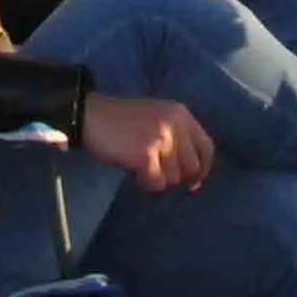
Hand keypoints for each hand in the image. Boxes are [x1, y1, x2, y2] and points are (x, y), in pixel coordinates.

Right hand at [78, 91, 212, 189]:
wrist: (90, 114)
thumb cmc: (121, 119)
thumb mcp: (156, 117)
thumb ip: (177, 138)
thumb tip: (194, 179)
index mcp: (181, 114)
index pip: (206, 147)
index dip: (203, 167)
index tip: (194, 181)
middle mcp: (176, 125)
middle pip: (191, 166)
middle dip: (176, 176)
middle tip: (157, 174)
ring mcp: (162, 140)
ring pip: (173, 177)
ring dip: (157, 178)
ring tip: (140, 167)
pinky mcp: (146, 155)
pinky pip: (156, 182)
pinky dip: (145, 182)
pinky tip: (134, 172)